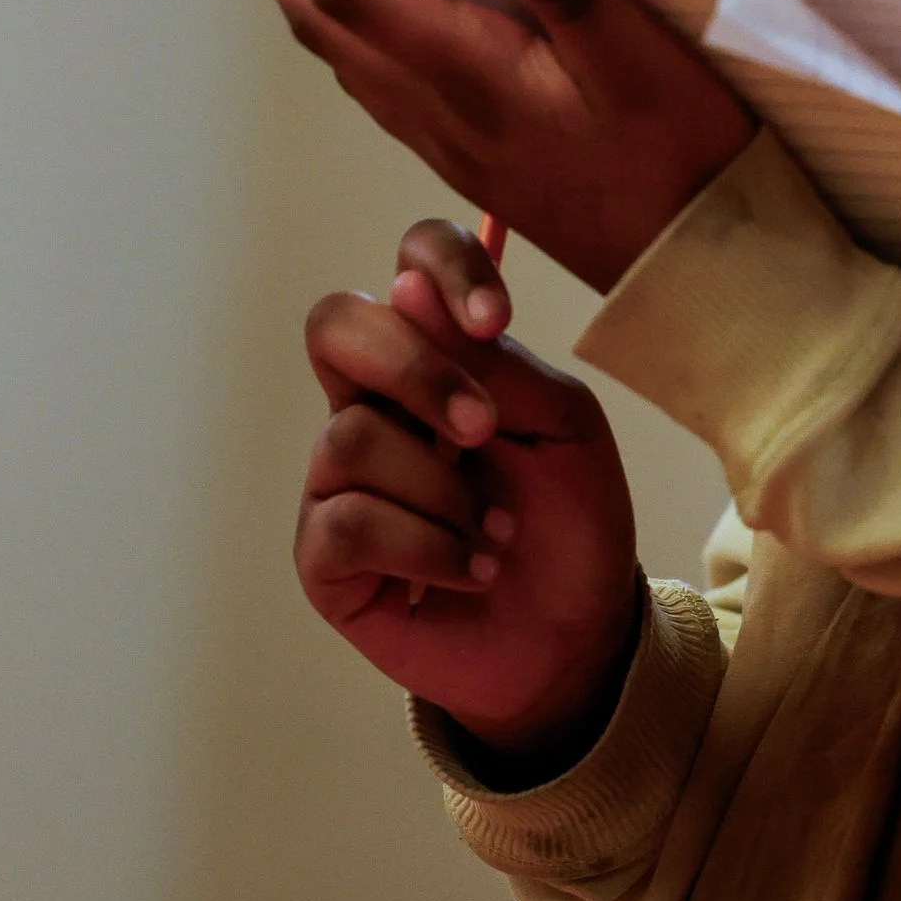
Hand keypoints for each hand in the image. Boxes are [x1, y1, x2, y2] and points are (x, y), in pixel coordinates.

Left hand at [234, 0, 755, 290]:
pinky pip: (367, 65)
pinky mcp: (459, 141)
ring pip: (331, 42)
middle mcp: (432, 111)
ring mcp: (439, 132)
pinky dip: (339, 1)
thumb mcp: (649, 69)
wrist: (690, 272)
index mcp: (467, 82)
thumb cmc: (683, 168)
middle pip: (312, 13)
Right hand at [297, 217, 642, 769]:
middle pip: (335, 327)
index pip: (408, 265)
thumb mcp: (563, 428)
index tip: (495, 318)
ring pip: (351, 437)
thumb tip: (404, 285)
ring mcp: (338, 480)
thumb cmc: (571, 521)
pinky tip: (470, 569)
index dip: (441, 266)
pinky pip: (347, 522)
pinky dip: (427, 546)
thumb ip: (496, 362)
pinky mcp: (323, 556)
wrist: (577, 635)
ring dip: (445, 491)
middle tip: (484, 427)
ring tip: (497, 534)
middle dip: (415, 371)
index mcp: (438, 358)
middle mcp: (373, 404)